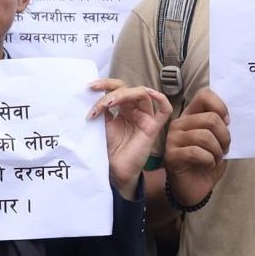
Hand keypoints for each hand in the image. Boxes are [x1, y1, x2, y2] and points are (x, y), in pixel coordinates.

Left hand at [89, 79, 173, 193]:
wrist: (115, 170)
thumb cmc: (110, 149)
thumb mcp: (103, 124)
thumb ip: (102, 109)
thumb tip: (94, 92)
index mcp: (124, 108)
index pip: (118, 88)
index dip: (105, 84)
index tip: (90, 87)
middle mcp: (136, 110)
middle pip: (128, 89)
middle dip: (110, 90)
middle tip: (96, 96)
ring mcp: (146, 118)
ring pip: (141, 94)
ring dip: (122, 95)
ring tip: (107, 103)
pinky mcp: (153, 128)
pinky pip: (165, 111)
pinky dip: (161, 99)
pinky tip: (150, 93)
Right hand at [163, 88, 231, 207]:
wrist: (194, 188)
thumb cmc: (207, 163)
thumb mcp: (218, 141)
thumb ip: (221, 126)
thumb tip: (229, 118)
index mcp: (191, 115)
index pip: (204, 95)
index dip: (220, 107)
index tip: (227, 123)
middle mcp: (179, 123)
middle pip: (210, 119)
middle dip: (224, 136)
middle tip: (224, 149)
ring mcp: (173, 139)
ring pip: (205, 136)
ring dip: (218, 151)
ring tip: (217, 158)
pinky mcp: (171, 155)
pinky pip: (197, 152)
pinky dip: (210, 160)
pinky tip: (209, 165)